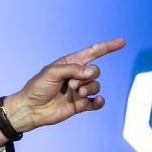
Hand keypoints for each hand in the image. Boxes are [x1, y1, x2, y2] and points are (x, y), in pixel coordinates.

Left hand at [0, 37, 125, 147]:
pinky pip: (96, 102)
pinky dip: (99, 101)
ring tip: (75, 92)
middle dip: (87, 76)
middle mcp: (75, 76)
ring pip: (96, 86)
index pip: (91, 53)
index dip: (106, 47)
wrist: (29, 109)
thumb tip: (91, 73)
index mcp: (69, 64)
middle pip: (95, 71)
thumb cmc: (36, 88)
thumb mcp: (52, 72)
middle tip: (71, 83)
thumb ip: (73, 69)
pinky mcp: (79, 105)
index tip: (121, 42)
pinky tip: (96, 101)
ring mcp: (78, 91)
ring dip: (88, 88)